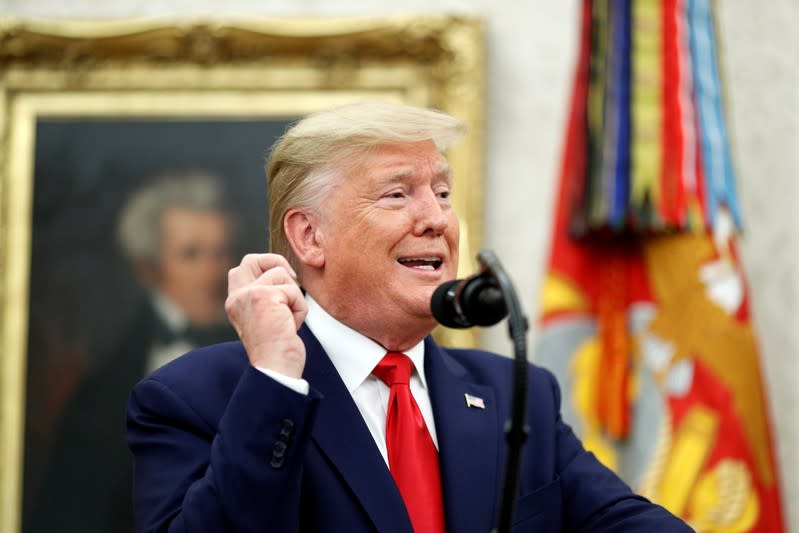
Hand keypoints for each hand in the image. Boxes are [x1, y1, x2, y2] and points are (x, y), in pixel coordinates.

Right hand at [225, 253, 307, 377]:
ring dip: (294, 297)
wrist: (275, 369)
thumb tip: (284, 276)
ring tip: (288, 320)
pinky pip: (294, 291)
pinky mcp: (264, 296)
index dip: (265, 267)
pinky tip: (291, 326)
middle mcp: (237, 296)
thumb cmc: (275, 349)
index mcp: (235, 302)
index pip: (242, 268)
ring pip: (282, 275)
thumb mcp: (264, 318)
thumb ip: (265, 298)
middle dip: (277, 264)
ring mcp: (249, 294)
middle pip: (252, 259)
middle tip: (290, 283)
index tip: (282, 282)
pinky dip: (300, 309)